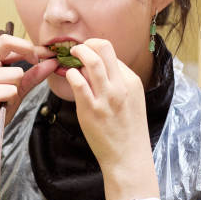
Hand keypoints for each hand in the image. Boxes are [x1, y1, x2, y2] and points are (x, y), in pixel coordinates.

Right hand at [0, 34, 55, 154]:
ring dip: (16, 91)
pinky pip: (12, 91)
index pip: (5, 40)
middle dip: (24, 64)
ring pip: (16, 74)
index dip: (27, 45)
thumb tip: (51, 63)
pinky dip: (11, 101)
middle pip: (12, 53)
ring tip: (3, 102)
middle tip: (28, 72)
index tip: (43, 54)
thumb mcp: (15, 91)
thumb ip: (31, 76)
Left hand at [64, 39, 153, 183]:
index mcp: (131, 81)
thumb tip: (96, 67)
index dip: (96, 49)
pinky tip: (69, 76)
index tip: (86, 53)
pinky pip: (78, 82)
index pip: (112, 53)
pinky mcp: (91, 109)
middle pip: (104, 48)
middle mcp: (120, 86)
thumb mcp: (131, 99)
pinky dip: (70, 74)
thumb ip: (117, 82)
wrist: (128, 156)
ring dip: (77, 53)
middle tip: (76, 49)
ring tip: (70, 56)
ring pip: (91, 61)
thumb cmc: (127, 128)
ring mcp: (106, 97)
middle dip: (87, 43)